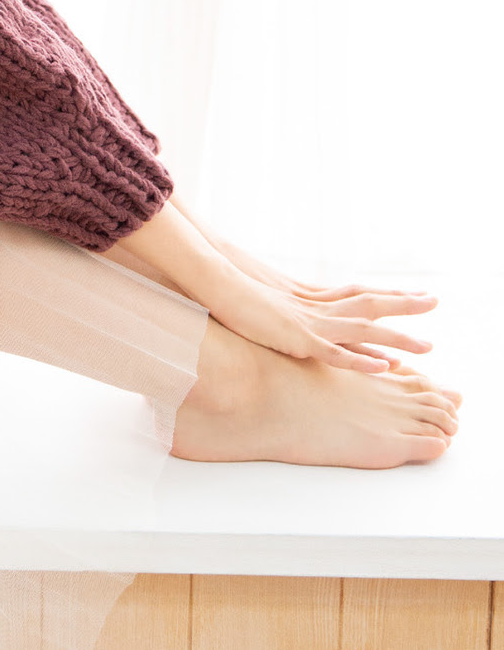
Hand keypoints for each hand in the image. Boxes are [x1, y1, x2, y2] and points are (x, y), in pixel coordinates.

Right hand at [204, 261, 434, 374]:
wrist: (213, 283)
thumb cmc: (229, 291)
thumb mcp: (258, 299)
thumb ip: (275, 306)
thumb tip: (279, 313)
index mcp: (308, 297)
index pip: (356, 292)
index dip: (384, 294)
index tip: (410, 294)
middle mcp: (315, 306)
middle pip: (369, 302)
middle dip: (403, 302)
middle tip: (435, 301)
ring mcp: (309, 322)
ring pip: (364, 329)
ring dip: (396, 338)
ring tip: (427, 347)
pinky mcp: (297, 338)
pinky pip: (336, 351)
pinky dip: (361, 359)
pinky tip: (384, 367)